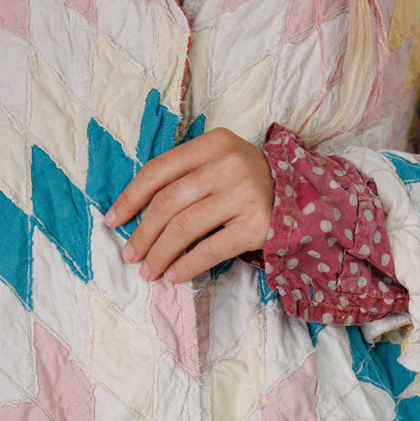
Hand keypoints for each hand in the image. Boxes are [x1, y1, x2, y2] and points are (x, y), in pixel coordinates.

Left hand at [105, 127, 273, 284]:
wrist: (305, 198)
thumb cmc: (252, 184)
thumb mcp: (222, 163)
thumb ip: (187, 176)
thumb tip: (139, 212)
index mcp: (213, 144)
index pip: (158, 171)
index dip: (131, 198)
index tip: (114, 221)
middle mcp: (227, 165)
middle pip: (167, 203)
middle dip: (142, 234)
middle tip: (131, 256)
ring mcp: (242, 194)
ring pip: (183, 228)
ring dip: (160, 254)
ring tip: (148, 272)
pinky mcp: (255, 225)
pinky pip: (209, 249)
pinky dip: (187, 265)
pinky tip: (174, 276)